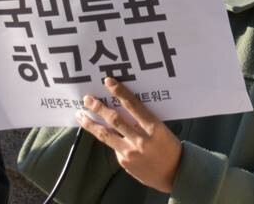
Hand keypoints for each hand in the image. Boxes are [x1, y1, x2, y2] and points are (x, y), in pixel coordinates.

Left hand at [76, 78, 182, 192]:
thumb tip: (125, 108)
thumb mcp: (161, 129)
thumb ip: (144, 121)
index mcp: (154, 128)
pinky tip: (99, 131)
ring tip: (80, 115)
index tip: (109, 82)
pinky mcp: (123, 161)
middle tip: (87, 99)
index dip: (120, 92)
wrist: (173, 172)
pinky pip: (112, 145)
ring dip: (91, 123)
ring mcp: (130, 152)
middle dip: (99, 108)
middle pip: (115, 120)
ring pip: (106, 134)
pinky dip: (106, 137)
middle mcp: (140, 140)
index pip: (134, 106)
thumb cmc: (169, 146)